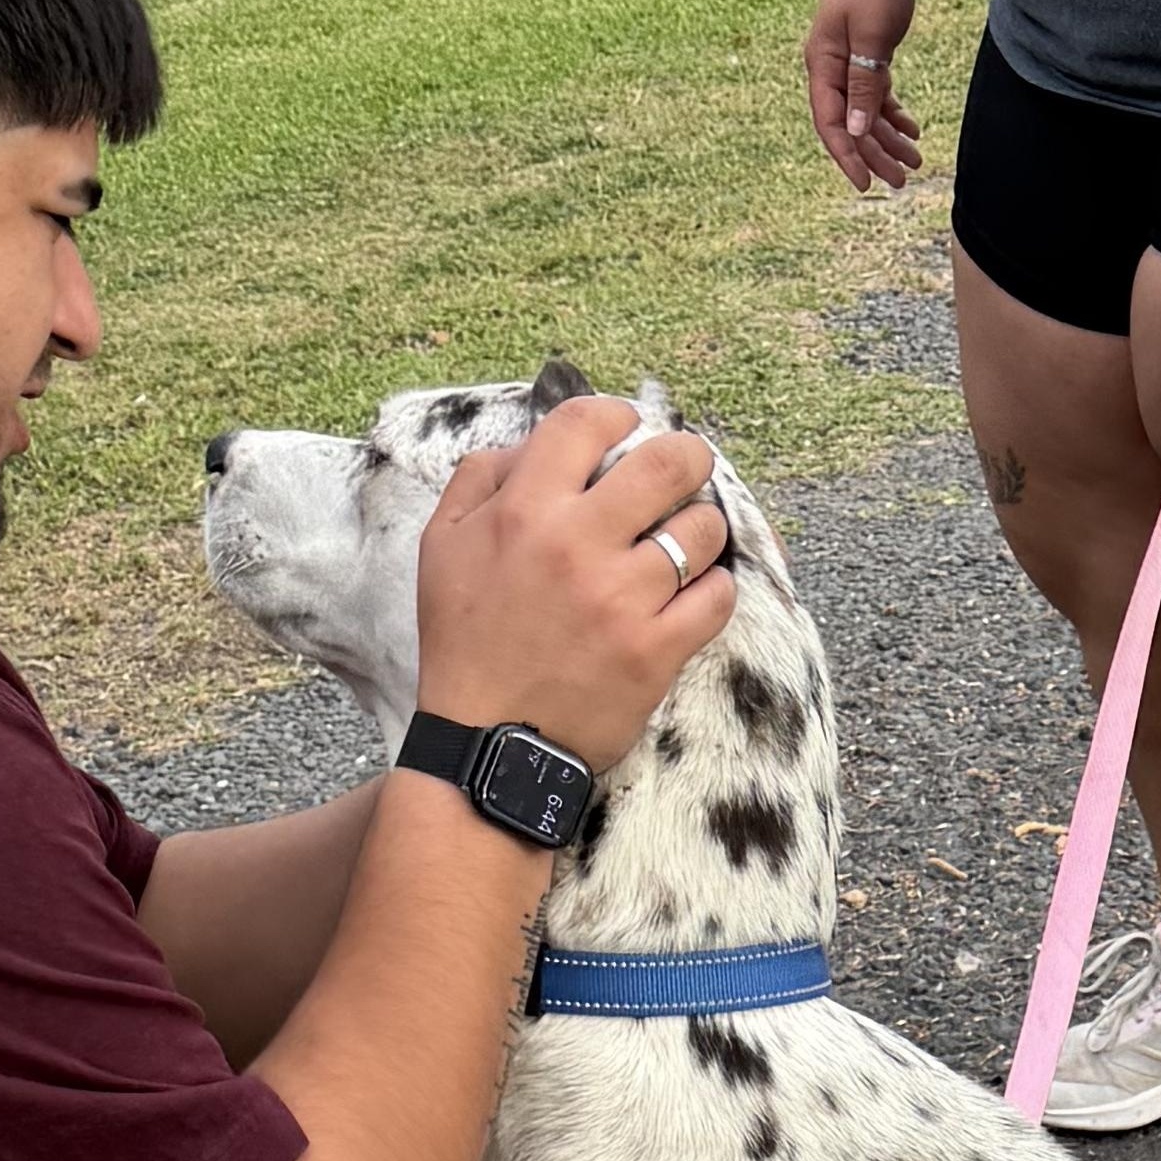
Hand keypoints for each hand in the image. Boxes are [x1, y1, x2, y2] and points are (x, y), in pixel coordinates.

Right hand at [413, 397, 733, 770]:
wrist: (487, 744)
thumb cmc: (466, 643)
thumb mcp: (442, 547)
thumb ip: (482, 480)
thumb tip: (533, 444)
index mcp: (525, 508)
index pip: (589, 422)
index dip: (619, 416)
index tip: (628, 431)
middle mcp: (577, 543)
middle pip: (669, 462)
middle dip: (688, 459)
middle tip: (685, 474)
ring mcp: (621, 598)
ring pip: (702, 529)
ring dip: (701, 531)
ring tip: (686, 547)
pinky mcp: (655, 650)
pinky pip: (717, 597)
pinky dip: (714, 590)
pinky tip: (695, 596)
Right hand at [804, 0, 924, 192]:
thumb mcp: (872, 36)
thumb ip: (863, 84)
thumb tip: (856, 131)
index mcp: (823, 65)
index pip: (832, 124)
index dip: (848, 157)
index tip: (865, 184)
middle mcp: (831, 69)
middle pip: (852, 125)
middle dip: (876, 155)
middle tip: (901, 181)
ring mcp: (848, 64)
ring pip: (867, 113)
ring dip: (889, 139)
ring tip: (914, 161)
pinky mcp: (868, 56)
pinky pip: (877, 95)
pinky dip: (893, 114)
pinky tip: (911, 130)